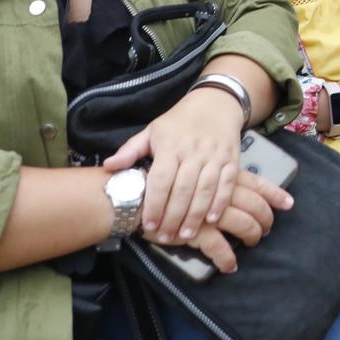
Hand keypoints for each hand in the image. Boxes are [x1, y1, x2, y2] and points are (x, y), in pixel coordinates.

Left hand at [104, 86, 246, 244]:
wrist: (216, 101)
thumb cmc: (179, 120)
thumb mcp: (152, 130)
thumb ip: (130, 150)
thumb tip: (108, 166)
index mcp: (170, 146)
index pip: (160, 180)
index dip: (154, 205)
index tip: (148, 225)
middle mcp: (193, 152)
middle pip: (182, 189)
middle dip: (173, 217)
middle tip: (165, 237)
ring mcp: (214, 156)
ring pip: (205, 190)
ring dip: (195, 215)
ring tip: (185, 235)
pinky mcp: (232, 159)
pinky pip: (227, 184)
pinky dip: (220, 202)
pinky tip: (212, 219)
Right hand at [171, 170, 293, 275]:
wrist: (134, 195)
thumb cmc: (161, 182)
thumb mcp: (190, 172)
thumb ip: (211, 179)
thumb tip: (227, 190)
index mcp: (222, 176)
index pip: (257, 184)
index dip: (275, 194)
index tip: (289, 203)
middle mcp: (222, 191)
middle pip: (256, 207)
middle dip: (265, 220)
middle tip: (265, 230)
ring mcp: (211, 211)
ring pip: (245, 226)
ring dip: (252, 237)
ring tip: (251, 244)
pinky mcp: (198, 231)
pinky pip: (220, 249)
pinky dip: (228, 259)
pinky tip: (230, 266)